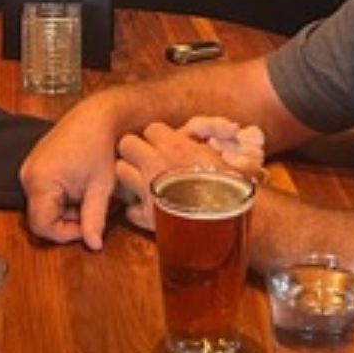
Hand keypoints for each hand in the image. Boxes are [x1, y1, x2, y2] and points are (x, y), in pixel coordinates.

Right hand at [20, 102, 122, 249]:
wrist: (96, 115)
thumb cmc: (99, 146)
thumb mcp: (100, 187)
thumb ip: (94, 219)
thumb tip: (93, 245)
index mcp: (40, 180)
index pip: (42, 225)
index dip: (65, 234)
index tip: (86, 227)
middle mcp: (27, 175)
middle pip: (41, 217)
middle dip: (67, 220)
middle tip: (90, 208)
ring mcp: (29, 169)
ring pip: (42, 206)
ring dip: (65, 208)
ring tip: (87, 194)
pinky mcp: (34, 166)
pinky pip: (42, 193)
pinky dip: (61, 197)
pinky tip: (79, 186)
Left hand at [112, 120, 259, 232]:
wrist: (228, 223)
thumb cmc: (233, 189)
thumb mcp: (225, 158)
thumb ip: (209, 144)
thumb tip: (220, 132)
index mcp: (176, 147)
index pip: (152, 128)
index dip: (158, 136)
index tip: (165, 145)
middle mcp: (155, 165)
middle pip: (127, 144)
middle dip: (135, 150)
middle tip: (147, 159)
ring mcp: (147, 190)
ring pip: (121, 171)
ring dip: (130, 175)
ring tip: (145, 182)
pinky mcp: (145, 216)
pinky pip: (129, 209)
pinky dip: (137, 210)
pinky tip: (151, 210)